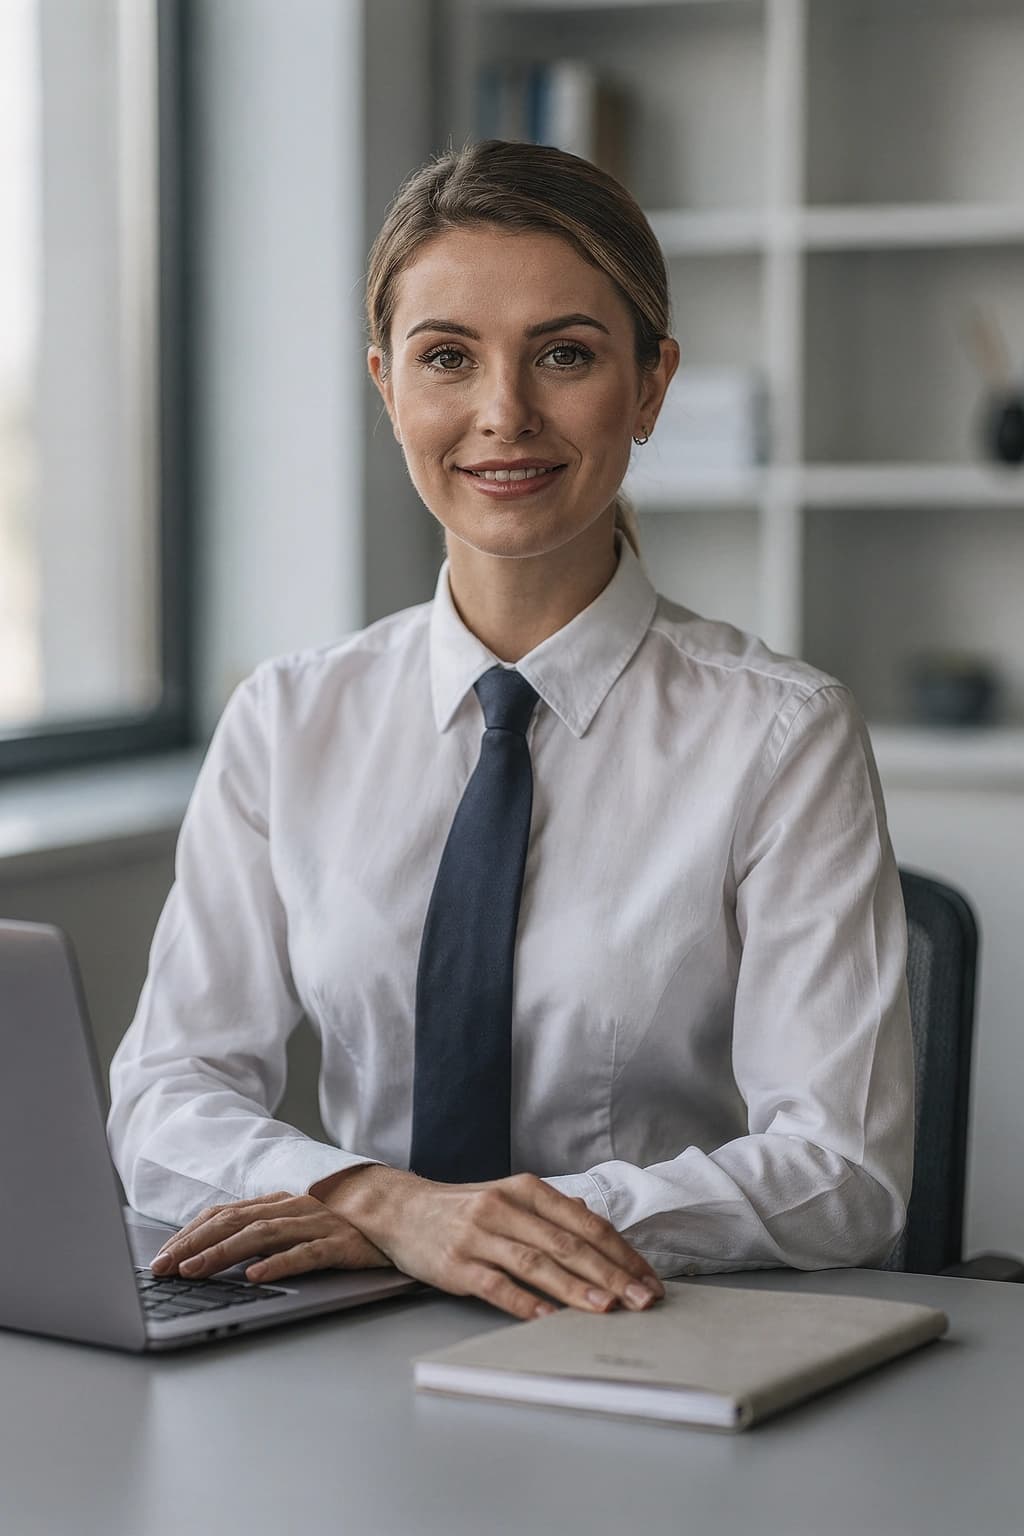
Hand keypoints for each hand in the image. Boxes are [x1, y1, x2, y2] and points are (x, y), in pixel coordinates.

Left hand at [147, 1191, 392, 1282]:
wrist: (406, 1219)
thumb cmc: (348, 1228)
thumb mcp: (300, 1227)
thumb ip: (265, 1234)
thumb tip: (217, 1256)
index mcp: (280, 1202)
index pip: (224, 1213)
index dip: (190, 1233)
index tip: (161, 1257)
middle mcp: (293, 1207)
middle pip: (234, 1222)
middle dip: (193, 1244)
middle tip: (163, 1268)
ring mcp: (317, 1223)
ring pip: (261, 1235)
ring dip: (223, 1254)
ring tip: (195, 1272)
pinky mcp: (341, 1243)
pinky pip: (305, 1253)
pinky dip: (278, 1264)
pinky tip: (255, 1276)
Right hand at [319, 1166, 665, 1321]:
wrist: (401, 1210)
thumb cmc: (464, 1208)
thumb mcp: (510, 1197)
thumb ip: (552, 1213)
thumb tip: (597, 1226)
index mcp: (527, 1190)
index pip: (585, 1222)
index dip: (620, 1251)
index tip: (648, 1278)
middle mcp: (506, 1208)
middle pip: (567, 1244)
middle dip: (611, 1273)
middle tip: (642, 1299)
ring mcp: (480, 1236)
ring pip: (537, 1263)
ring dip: (575, 1289)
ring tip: (607, 1309)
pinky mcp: (457, 1264)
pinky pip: (497, 1286)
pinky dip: (525, 1303)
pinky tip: (548, 1318)